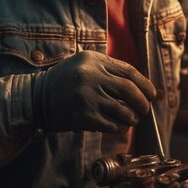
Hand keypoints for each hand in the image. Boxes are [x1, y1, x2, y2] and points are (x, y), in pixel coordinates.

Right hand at [32, 51, 155, 132]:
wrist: (35, 98)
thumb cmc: (66, 83)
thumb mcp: (84, 65)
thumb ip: (109, 70)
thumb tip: (143, 86)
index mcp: (93, 60)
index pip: (129, 72)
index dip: (145, 85)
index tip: (152, 94)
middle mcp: (90, 76)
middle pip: (130, 90)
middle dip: (143, 103)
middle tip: (145, 110)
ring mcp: (86, 97)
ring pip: (124, 110)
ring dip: (133, 118)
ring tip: (131, 119)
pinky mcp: (83, 116)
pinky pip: (112, 124)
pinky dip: (121, 127)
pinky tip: (119, 126)